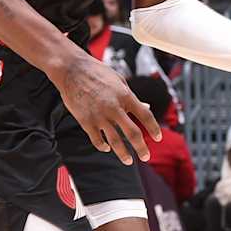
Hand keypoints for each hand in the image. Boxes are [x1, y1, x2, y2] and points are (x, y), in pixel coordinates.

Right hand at [52, 50, 160, 165]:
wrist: (71, 70)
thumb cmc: (97, 72)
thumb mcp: (119, 80)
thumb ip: (131, 96)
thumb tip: (145, 107)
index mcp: (125, 95)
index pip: (145, 115)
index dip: (154, 128)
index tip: (158, 138)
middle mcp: (114, 108)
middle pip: (133, 133)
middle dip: (141, 148)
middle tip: (146, 157)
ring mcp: (99, 116)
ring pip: (115, 141)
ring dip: (123, 154)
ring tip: (128, 161)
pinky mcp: (86, 121)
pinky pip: (97, 140)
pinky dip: (103, 146)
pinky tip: (107, 148)